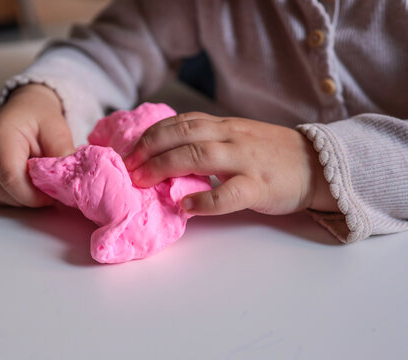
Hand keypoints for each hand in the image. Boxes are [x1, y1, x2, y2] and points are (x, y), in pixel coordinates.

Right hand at [0, 84, 74, 206]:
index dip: (31, 195)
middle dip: (26, 198)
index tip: (50, 197)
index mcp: (0, 134)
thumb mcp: (59, 131)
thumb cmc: (41, 117)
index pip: (10, 176)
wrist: (27, 107)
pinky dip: (9, 195)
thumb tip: (68, 183)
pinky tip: (24, 185)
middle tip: (48, 194)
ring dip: (18, 198)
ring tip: (37, 187)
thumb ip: (62, 157)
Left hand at [123, 112, 337, 214]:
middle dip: (150, 148)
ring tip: (143, 181)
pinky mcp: (260, 186)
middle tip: (127, 166)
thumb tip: (168, 155)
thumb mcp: (238, 139)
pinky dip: (205, 200)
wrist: (319, 164)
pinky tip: (185, 207)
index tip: (130, 149)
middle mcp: (232, 137)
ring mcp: (246, 160)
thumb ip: (208, 142)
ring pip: (200, 155)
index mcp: (225, 126)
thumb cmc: (272, 155)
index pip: (181, 122)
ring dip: (165, 167)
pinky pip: (230, 193)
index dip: (152, 134)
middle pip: (183, 134)